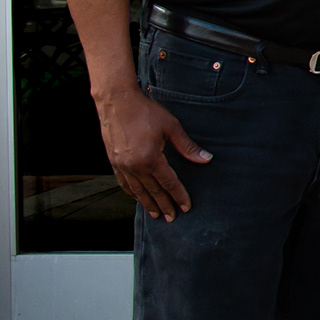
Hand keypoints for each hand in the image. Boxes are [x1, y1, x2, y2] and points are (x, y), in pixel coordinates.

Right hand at [96, 85, 211, 220]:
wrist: (117, 101)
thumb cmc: (145, 111)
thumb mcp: (171, 127)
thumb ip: (187, 147)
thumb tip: (206, 159)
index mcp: (150, 159)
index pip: (169, 183)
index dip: (179, 196)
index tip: (186, 207)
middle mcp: (134, 166)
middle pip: (153, 191)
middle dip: (164, 205)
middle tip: (172, 218)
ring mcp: (121, 165)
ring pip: (137, 190)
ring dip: (147, 203)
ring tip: (155, 214)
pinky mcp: (113, 161)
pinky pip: (123, 183)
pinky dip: (132, 193)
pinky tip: (137, 197)